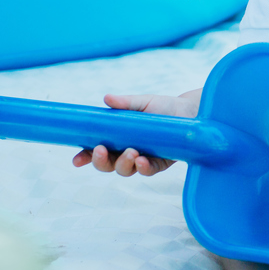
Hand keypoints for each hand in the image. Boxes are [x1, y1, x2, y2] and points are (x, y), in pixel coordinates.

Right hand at [70, 89, 200, 176]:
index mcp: (118, 138)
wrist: (192, 112)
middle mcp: (127, 151)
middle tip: (100, 150)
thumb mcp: (143, 103)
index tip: (76, 159)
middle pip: (107, 165)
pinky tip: (141, 160)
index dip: (84, 156)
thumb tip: (107, 98)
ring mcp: (143, 159)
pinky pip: (148, 170)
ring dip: (123, 164)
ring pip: (125, 170)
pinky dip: (143, 168)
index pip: (96, 150)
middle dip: (100, 161)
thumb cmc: (164, 107)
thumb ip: (125, 103)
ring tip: (130, 152)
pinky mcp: (160, 163)